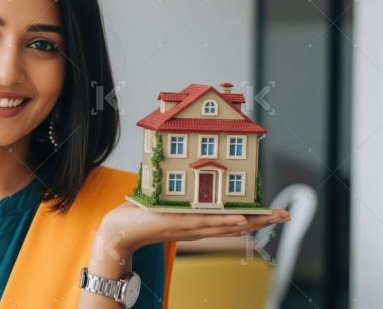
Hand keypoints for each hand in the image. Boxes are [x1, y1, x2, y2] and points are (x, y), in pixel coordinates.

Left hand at [95, 202, 290, 258]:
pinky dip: (224, 222)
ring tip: (271, 217)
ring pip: (226, 225)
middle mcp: (197, 227)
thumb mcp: (165, 203)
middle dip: (262, 220)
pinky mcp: (178, 224)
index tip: (273, 213)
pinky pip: (205, 223)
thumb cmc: (139, 216)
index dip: (253, 217)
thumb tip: (188, 174)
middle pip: (236, 225)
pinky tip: (240, 220)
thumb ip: (179, 195)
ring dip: (251, 221)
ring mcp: (189, 227)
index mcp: (197, 222)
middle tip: (285, 215)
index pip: (230, 220)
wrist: (119, 230)